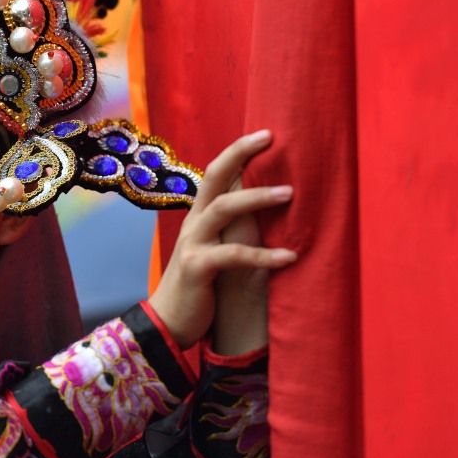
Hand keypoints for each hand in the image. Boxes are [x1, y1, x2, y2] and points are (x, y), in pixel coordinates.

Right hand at [148, 130, 294, 349]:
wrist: (168, 323)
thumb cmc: (200, 286)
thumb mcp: (215, 249)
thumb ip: (232, 229)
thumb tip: (266, 209)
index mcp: (199, 216)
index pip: (216, 173)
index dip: (237, 152)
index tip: (266, 134)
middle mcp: (194, 223)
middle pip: (214, 178)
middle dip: (240, 154)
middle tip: (271, 138)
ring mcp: (193, 244)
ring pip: (223, 209)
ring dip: (257, 198)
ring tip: (290, 193)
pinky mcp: (198, 268)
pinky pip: (233, 255)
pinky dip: (263, 255)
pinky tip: (289, 257)